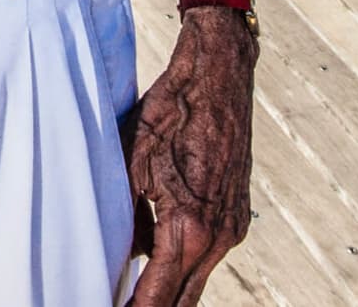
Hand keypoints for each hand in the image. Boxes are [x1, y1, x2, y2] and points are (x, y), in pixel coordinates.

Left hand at [122, 8, 256, 305]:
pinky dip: (182, 265)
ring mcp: (232, 227)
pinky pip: (206, 254)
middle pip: (182, 299)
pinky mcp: (236, 214)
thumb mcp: (132, 157)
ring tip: (132, 294)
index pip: (158, 293)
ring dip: (167, 290)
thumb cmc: (170, 109)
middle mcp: (218, 236)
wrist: (217, 73)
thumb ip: (126, 212)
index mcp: (190, 227)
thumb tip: (122, 252)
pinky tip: (154, 260)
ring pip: (196, 279)